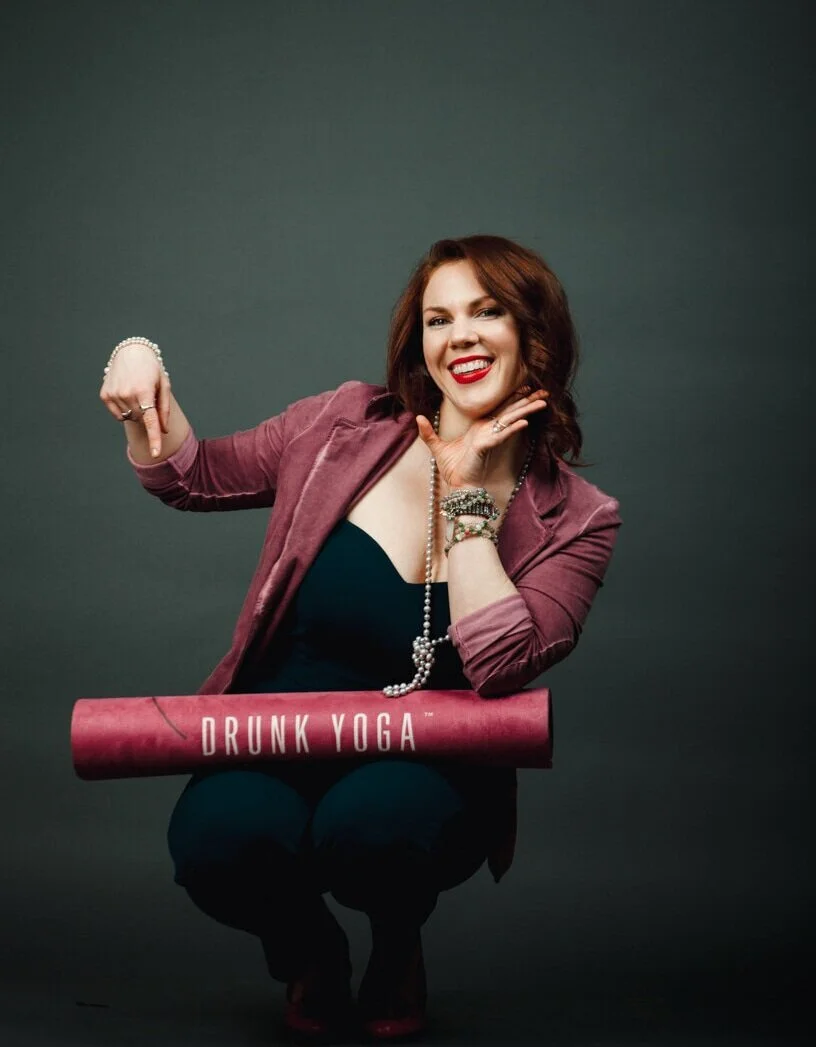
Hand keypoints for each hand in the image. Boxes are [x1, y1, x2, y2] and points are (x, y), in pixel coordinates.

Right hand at [99, 342, 170, 456]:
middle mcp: (127, 394)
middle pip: (141, 420)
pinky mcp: (105, 396)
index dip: (154, 438)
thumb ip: (164, 409)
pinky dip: (124, 410)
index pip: (150, 420)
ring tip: (136, 392)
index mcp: (144, 391)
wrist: (130, 352)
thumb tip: (164, 430)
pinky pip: (118, 414)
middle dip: (147, 414)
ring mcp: (114, 395)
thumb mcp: (164, 385)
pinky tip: (126, 395)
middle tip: (147, 397)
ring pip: (129, 418)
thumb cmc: (151, 369)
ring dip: (135, 411)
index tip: (156, 453)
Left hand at [415, 386, 547, 488]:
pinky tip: (523, 422)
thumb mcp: (437, 447)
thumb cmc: (452, 470)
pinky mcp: (486, 447)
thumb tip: (418, 417)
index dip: (513, 398)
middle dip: (527, 401)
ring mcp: (489, 438)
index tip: (526, 387)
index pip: (501, 409)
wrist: (457, 486)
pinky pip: (501, 435)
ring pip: (511, 420)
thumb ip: (428, 433)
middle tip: (544, 392)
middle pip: (511, 412)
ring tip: (542, 402)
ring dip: (526, 410)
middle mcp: (489, 431)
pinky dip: (511, 428)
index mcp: (481, 428)